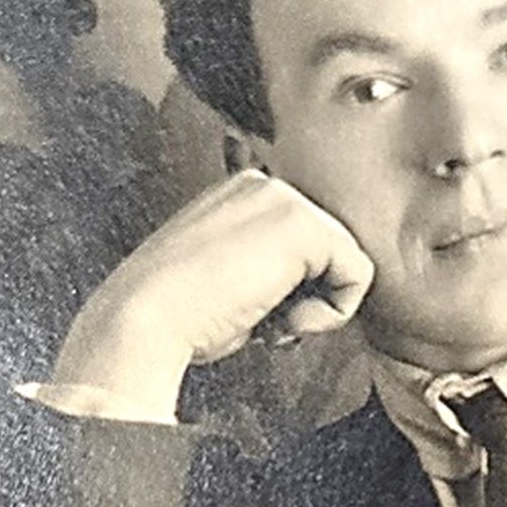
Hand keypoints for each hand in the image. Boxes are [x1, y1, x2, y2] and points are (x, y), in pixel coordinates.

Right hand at [50, 170, 374, 417]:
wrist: (148, 317)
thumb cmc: (180, 316)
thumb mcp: (231, 279)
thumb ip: (272, 271)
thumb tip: (313, 295)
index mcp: (244, 194)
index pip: (305, 249)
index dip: (289, 294)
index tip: (252, 314)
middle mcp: (267, 186)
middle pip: (329, 254)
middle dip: (305, 299)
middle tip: (262, 321)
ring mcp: (286, 200)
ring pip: (346, 264)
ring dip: (314, 308)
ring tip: (268, 319)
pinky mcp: (304, 226)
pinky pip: (358, 277)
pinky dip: (330, 315)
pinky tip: (284, 319)